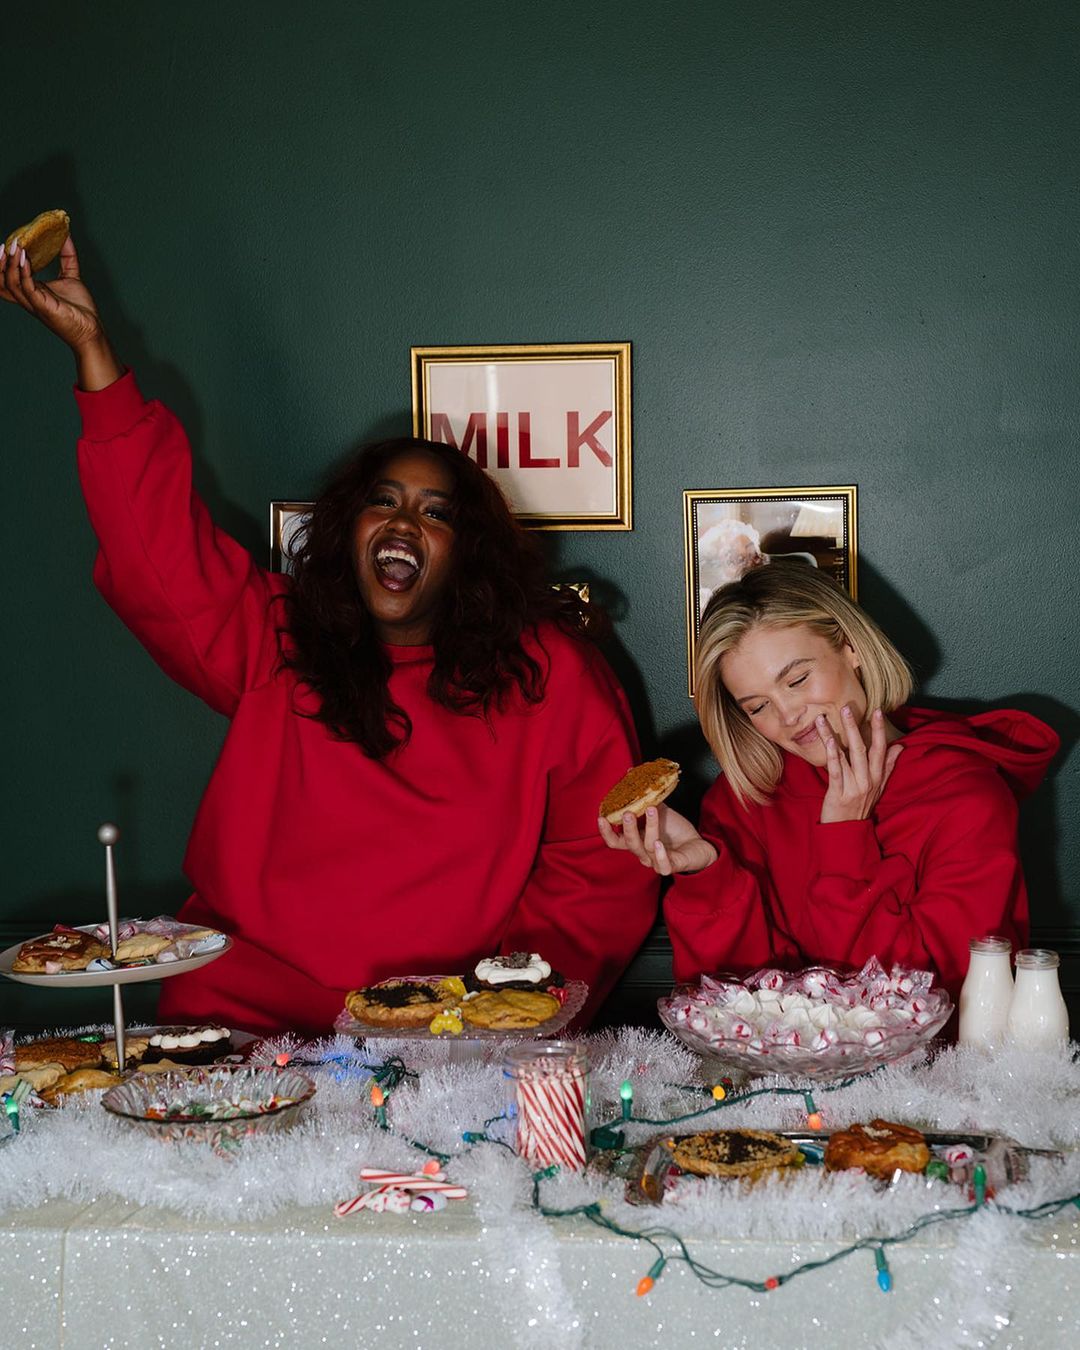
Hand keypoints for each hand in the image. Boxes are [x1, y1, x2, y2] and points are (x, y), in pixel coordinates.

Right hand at [1, 235, 105, 348]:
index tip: (7, 244)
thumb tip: (65, 234)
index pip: (7, 278)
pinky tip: (25, 258)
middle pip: (1, 282)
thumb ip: (67, 256)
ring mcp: (34, 303)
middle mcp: (28, 298)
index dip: (2, 263)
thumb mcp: (71, 276)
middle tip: (4, 245)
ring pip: (10, 283)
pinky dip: (24, 272)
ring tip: (15, 247)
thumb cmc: (80, 309)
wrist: (92, 330)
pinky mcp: (43, 307)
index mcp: (31, 292)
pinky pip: (27, 288)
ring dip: (10, 264)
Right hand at [598, 803, 717, 876]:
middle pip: (628, 844)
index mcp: (636, 840)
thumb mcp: (658, 810)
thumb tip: (631, 773)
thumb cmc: (674, 829)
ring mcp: (655, 861)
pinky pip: (662, 866)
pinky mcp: (671, 866)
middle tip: (628, 812)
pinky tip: (659, 844)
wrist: (697, 843)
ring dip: (649, 828)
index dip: (606, 832)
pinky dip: (660, 856)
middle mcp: (642, 852)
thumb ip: (645, 797)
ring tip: (652, 810)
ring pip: (648, 847)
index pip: (615, 841)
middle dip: (627, 828)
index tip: (601, 817)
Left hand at [818, 706, 902, 823]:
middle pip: (863, 749)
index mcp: (877, 777)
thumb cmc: (860, 806)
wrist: (847, 832)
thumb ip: (888, 766)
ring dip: (834, 736)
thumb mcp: (878, 787)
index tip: (877, 711)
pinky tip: (828, 741)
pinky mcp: (838, 793)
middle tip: (848, 708)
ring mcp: (854, 787)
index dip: (879, 730)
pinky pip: (836, 770)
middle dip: (856, 727)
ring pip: (845, 756)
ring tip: (824, 719)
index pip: (881, 749)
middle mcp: (868, 780)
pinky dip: (832, 755)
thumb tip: (900, 746)